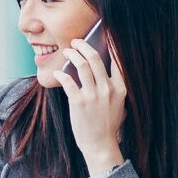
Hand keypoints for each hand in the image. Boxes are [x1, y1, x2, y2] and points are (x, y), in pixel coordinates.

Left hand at [52, 38, 126, 174]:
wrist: (100, 146)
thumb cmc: (108, 125)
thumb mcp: (118, 104)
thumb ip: (113, 86)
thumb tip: (100, 67)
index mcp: (120, 88)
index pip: (117, 59)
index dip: (110, 43)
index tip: (104, 32)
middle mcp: (108, 89)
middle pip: (95, 57)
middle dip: (83, 45)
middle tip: (75, 41)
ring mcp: (93, 95)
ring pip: (81, 65)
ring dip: (72, 54)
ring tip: (67, 52)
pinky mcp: (79, 102)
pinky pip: (67, 81)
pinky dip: (61, 74)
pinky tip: (57, 72)